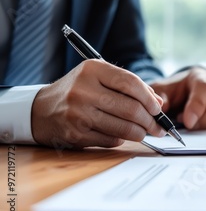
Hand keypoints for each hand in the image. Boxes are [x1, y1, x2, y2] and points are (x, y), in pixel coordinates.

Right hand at [32, 60, 166, 148]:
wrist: (41, 110)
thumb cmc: (78, 91)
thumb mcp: (99, 78)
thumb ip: (130, 87)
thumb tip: (159, 103)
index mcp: (92, 70)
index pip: (131, 83)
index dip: (150, 98)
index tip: (158, 109)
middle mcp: (84, 90)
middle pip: (131, 109)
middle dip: (151, 121)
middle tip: (159, 127)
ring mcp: (79, 113)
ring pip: (124, 128)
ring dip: (140, 133)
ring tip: (145, 133)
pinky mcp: (77, 134)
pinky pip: (112, 140)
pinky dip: (122, 139)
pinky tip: (121, 135)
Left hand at [150, 67, 205, 129]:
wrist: (184, 91)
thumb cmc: (175, 91)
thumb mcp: (163, 91)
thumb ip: (161, 97)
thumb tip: (162, 107)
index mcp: (200, 78)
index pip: (205, 88)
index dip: (197, 106)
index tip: (187, 122)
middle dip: (204, 119)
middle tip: (187, 125)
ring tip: (191, 124)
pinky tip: (197, 126)